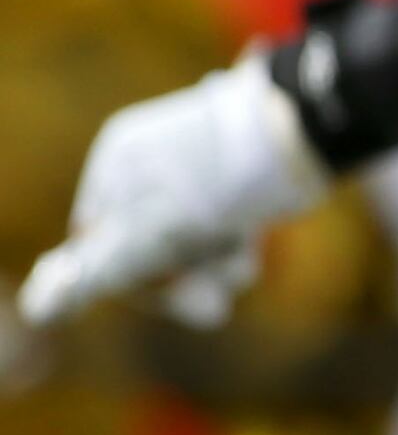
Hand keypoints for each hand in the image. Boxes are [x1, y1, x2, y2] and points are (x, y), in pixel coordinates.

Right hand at [17, 58, 329, 327]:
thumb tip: (52, 302)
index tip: (168, 298)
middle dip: (180, 278)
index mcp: (117, 164)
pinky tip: (249, 249)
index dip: (129, 278)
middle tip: (214, 306)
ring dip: (212, 267)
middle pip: (146, 246)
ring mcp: (191, 174)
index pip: (99, 240)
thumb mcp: (163, 226)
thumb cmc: (227, 176)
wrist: (308, 128)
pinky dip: (231, 248)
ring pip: (189, 244)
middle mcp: (147, 167)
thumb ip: (111, 263)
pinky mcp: (232, 184)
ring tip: (242, 266)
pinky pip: (218, 230)